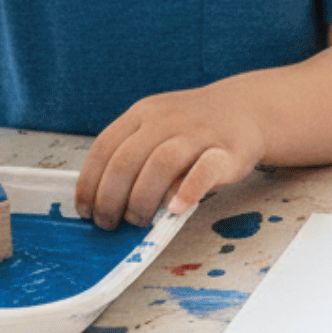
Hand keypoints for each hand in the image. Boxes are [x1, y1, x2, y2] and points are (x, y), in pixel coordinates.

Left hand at [78, 85, 263, 228]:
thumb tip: (103, 201)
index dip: (89, 183)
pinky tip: (175, 209)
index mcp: (143, 113)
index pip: (105, 148)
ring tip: (139, 220)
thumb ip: (134, 156)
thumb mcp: (157, 128)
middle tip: (109, 223)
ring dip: (142, 199)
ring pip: (161, 163)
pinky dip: (187, 192)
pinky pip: (205, 170)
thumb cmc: (193, 129)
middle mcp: (167, 118)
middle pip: (128, 159)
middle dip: (111, 199)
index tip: (86, 210)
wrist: (245, 109)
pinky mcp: (228, 150)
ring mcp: (198, 132)